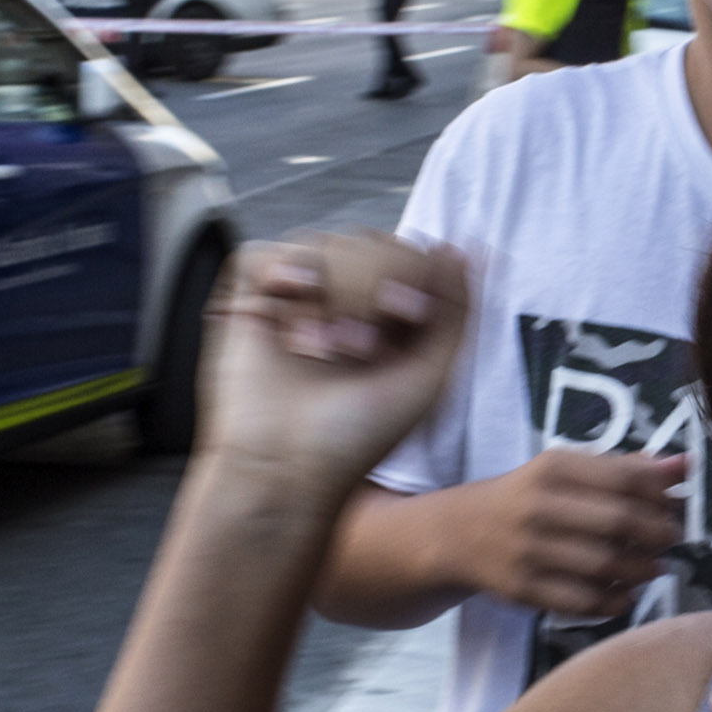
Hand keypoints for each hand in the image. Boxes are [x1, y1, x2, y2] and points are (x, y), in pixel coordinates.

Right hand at [202, 234, 468, 497]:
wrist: (287, 469)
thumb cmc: (357, 438)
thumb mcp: (430, 379)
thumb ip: (457, 313)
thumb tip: (465, 248)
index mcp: (387, 322)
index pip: (406, 254)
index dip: (412, 270)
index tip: (411, 312)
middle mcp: (342, 308)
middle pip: (365, 242)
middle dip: (371, 284)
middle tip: (363, 344)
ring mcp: (294, 305)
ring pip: (320, 243)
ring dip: (333, 291)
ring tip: (325, 347)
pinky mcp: (246, 306)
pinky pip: (264, 253)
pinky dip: (284, 269)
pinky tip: (295, 297)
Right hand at [458, 450, 686, 617]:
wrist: (456, 534)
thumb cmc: (527, 497)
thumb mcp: (565, 471)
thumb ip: (625, 468)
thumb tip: (684, 465)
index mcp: (552, 468)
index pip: (625, 479)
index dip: (662, 495)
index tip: (674, 505)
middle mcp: (537, 506)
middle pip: (620, 522)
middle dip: (659, 534)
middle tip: (670, 539)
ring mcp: (527, 551)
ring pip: (605, 566)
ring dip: (644, 570)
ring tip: (655, 567)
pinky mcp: (522, 589)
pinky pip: (582, 602)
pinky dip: (616, 601)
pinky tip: (628, 593)